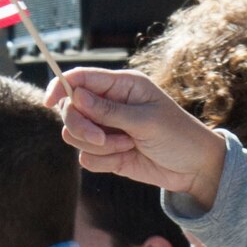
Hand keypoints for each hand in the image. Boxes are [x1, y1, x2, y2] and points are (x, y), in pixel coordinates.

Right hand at [49, 67, 228, 210]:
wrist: (195, 168)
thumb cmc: (178, 136)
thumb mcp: (146, 120)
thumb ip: (109, 111)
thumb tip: (76, 96)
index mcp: (121, 85)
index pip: (80, 79)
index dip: (61, 86)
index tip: (51, 102)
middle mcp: (109, 105)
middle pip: (71, 109)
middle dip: (81, 126)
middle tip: (101, 138)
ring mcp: (107, 130)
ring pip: (75, 136)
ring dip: (98, 146)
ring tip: (128, 145)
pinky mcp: (108, 154)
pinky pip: (87, 158)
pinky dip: (103, 161)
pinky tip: (127, 157)